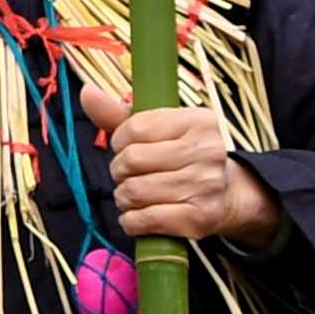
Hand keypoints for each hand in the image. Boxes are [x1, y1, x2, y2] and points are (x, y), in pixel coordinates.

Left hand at [77, 91, 282, 247]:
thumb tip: (87, 93)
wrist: (227, 195)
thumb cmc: (182, 156)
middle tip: (128, 176)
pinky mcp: (200, 219)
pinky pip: (146, 219)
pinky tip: (136, 216)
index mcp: (198, 121)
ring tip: (132, 196)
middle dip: (119, 171)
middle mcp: (208, 151)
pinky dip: (131, 221)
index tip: (126, 149)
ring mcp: (206, 186)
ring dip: (123, 197)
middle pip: (132, 161)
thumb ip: (120, 114)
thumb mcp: (158, 129)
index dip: (119, 142)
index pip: (134, 128)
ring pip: (135, 191)